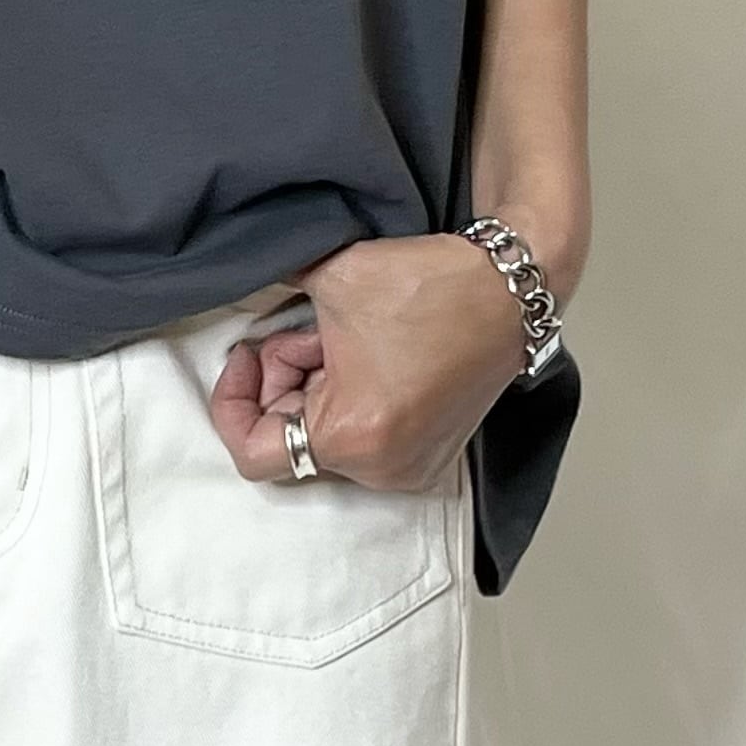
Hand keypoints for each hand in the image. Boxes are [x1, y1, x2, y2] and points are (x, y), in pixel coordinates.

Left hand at [208, 232, 533, 491]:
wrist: (512, 290)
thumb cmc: (432, 285)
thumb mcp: (329, 277)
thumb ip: (268, 291)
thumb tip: (237, 290)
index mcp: (351, 436)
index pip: (252, 452)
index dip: (233, 400)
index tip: (246, 355)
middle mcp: (380, 468)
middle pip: (288, 442)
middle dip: (283, 383)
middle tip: (306, 331)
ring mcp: (407, 468)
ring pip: (324, 439)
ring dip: (316, 389)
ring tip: (345, 338)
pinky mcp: (427, 456)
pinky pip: (361, 441)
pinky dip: (349, 403)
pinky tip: (368, 359)